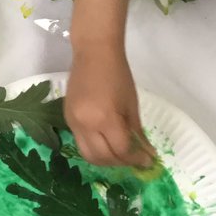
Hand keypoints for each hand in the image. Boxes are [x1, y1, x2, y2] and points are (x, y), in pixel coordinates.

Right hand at [64, 45, 154, 167]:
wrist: (94, 53)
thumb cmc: (118, 74)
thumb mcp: (131, 104)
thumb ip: (137, 132)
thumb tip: (146, 153)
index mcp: (105, 118)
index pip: (121, 150)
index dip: (137, 158)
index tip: (148, 160)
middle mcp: (85, 124)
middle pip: (103, 158)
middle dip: (121, 162)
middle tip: (134, 159)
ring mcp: (73, 122)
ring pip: (88, 155)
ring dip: (105, 160)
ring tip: (119, 153)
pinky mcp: (67, 118)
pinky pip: (80, 142)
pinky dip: (94, 147)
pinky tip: (106, 141)